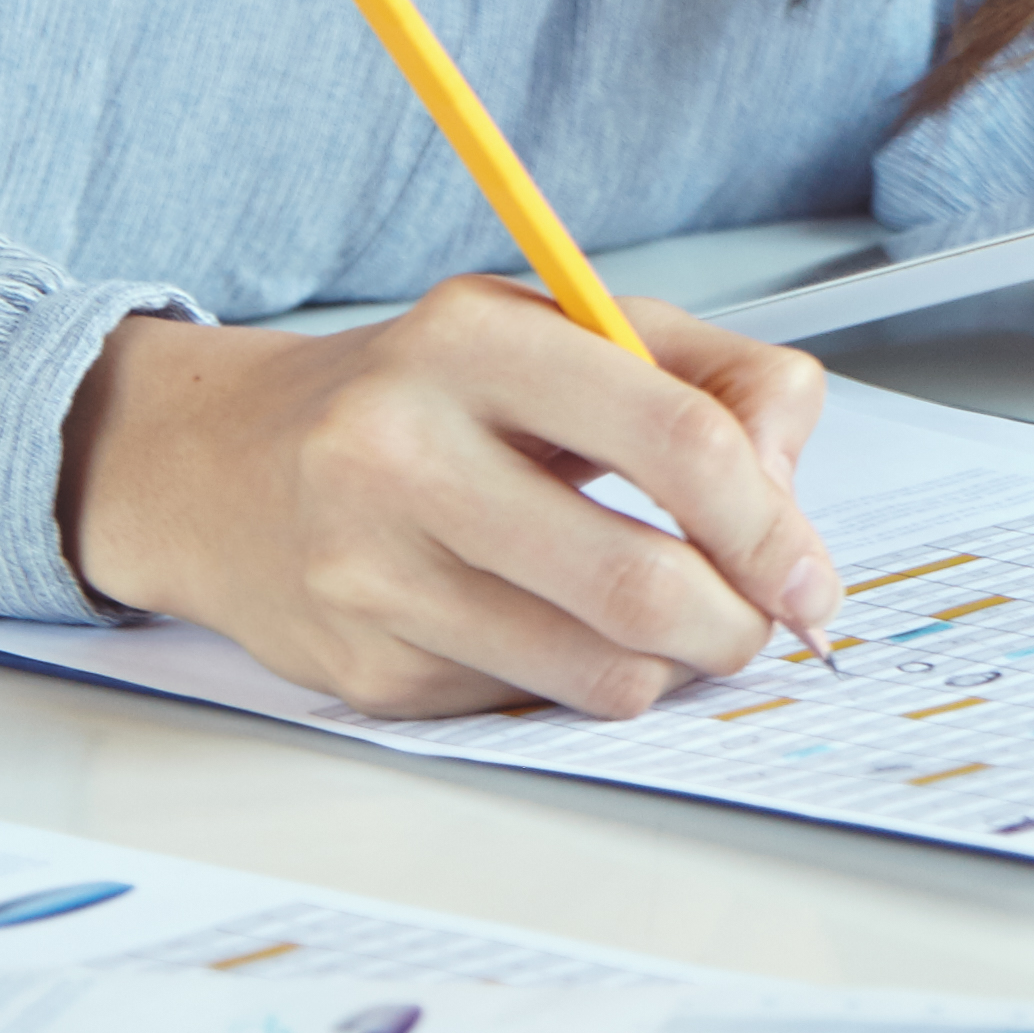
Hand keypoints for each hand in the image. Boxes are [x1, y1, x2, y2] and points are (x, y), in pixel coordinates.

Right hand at [58, 279, 840, 719]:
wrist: (224, 468)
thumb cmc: (428, 392)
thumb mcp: (567, 329)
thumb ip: (712, 378)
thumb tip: (787, 488)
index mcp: (472, 337)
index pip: (674, 436)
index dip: (768, 520)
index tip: (809, 570)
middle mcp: (402, 451)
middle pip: (638, 581)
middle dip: (738, 623)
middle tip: (761, 621)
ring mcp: (371, 572)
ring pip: (597, 670)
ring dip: (674, 665)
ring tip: (673, 624)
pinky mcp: (364, 671)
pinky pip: (532, 703)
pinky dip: (578, 678)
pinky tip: (548, 624)